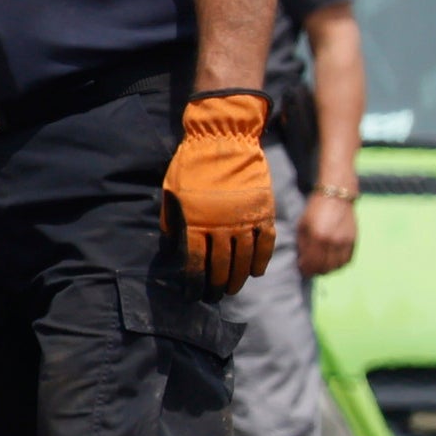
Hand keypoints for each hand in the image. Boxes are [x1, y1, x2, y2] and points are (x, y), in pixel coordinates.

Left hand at [161, 92, 276, 295]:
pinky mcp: (264, 212)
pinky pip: (266, 243)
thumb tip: (169, 245)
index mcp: (196, 221)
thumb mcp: (172, 191)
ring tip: (234, 289)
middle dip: (217, 284)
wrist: (223, 139)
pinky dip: (262, 260)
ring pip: (245, 259)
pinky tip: (257, 272)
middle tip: (215, 295)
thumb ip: (171, 219)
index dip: (193, 281)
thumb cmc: (192, 163)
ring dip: (239, 278)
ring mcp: (245, 219)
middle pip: (221, 265)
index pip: (195, 261)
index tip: (192, 294)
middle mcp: (222, 225)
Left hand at [296, 187, 357, 277]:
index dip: (306, 270)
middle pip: (325, 268)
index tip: (302, 269)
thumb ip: (302, 244)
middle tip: (311, 269)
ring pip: (338, 267)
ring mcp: (345, 242)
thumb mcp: (303, 225)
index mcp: (317, 236)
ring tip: (321, 266)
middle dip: (316, 271)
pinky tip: (333, 262)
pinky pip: (348, 261)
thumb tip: (302, 261)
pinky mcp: (354, 241)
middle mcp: (333, 242)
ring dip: (329, 270)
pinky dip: (340, 265)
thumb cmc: (315, 209)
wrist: (337, 196)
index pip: (312, 262)